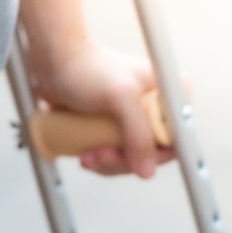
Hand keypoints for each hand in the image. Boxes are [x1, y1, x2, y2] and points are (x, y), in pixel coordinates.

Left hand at [28, 40, 175, 178]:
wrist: (55, 61)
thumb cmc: (87, 69)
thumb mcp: (121, 98)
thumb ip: (138, 133)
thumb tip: (147, 171)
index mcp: (169, 94)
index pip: (177, 139)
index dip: (155, 155)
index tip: (130, 158)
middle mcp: (156, 107)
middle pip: (153, 152)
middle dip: (125, 160)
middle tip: (102, 154)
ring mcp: (135, 118)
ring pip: (132, 157)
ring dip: (109, 163)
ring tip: (89, 155)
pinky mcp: (115, 127)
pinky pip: (116, 154)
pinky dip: (101, 160)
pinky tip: (86, 155)